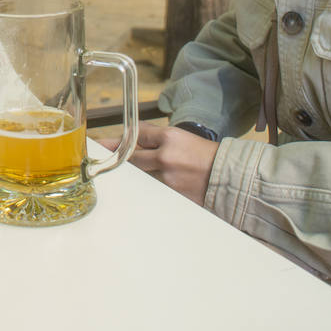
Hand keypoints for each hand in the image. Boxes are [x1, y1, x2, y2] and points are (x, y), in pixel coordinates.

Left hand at [100, 123, 217, 205]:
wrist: (228, 175)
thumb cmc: (205, 155)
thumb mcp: (181, 138)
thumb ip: (155, 138)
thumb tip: (131, 138)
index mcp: (170, 137)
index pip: (135, 135)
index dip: (116, 140)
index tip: (101, 143)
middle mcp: (165, 156)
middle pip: (131, 158)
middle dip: (119, 159)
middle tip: (103, 160)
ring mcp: (167, 178)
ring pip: (139, 176)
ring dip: (135, 175)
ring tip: (136, 175)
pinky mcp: (170, 195)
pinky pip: (151, 190)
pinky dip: (148, 189)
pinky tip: (152, 188)